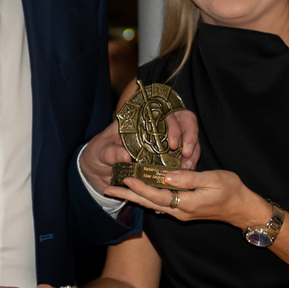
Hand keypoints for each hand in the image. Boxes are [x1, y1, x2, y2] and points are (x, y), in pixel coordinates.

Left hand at [79, 109, 199, 196]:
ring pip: (187, 142)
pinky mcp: (165, 159)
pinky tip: (186, 174)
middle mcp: (157, 127)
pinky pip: (182, 159)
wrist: (97, 170)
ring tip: (189, 167)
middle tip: (185, 155)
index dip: (177, 126)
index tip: (175, 144)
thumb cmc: (99, 154)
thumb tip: (123, 155)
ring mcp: (164, 143)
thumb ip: (111, 152)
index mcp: (143, 119)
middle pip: (185, 125)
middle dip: (190, 139)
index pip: (169, 113)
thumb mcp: (101, 151)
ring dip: (192, 154)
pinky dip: (186, 166)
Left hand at [105, 168, 266, 228]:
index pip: (157, 195)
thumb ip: (188, 177)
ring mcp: (180, 212)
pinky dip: (146, 197)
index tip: (126, 179)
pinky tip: (138, 193)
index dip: (140, 187)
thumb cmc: (231, 190)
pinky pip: (159, 203)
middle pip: (147, 202)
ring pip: (151, 204)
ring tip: (116, 190)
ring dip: (133, 197)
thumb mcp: (212, 179)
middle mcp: (179, 211)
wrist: (242, 208)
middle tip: (106, 189)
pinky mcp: (182, 210)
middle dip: (127, 196)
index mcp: (186, 203)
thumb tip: (166, 175)